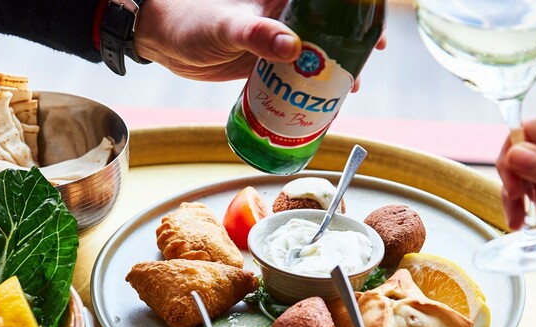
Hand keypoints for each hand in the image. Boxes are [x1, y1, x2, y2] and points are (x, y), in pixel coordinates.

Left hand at [135, 0, 385, 82]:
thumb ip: (256, 34)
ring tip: (344, 95)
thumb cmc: (190, 20)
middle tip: (360, 74)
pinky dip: (307, 90)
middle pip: (329, 31)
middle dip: (349, 51)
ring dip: (330, 75)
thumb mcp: (226, 26)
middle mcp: (284, 16)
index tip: (374, 35)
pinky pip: (293, 76)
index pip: (327, 4)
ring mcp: (275, 40)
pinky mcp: (264, 63)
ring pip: (313, 56)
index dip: (357, 15)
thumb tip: (293, 48)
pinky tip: (318, 108)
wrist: (161, 39)